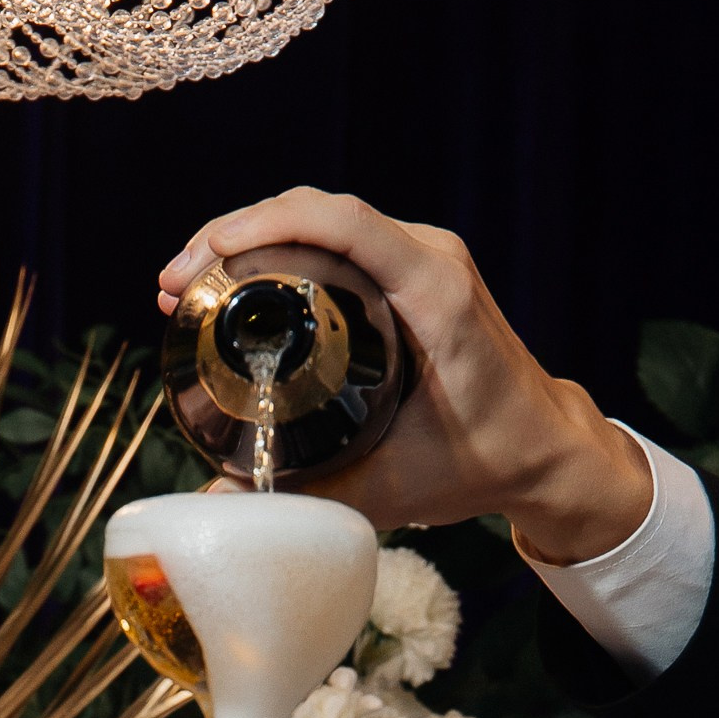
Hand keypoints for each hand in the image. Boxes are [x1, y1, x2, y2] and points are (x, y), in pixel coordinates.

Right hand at [157, 187, 652, 563]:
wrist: (542, 448)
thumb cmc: (483, 462)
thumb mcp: (391, 488)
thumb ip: (303, 498)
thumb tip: (216, 506)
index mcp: (434, 293)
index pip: (343, 224)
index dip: (265, 225)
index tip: (206, 257)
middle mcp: (430, 259)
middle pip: (319, 211)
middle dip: (236, 234)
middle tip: (175, 285)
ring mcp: (423, 257)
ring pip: (324, 219)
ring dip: (254, 237)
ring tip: (192, 282)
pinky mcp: (413, 268)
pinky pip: (340, 238)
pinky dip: (284, 248)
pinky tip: (240, 282)